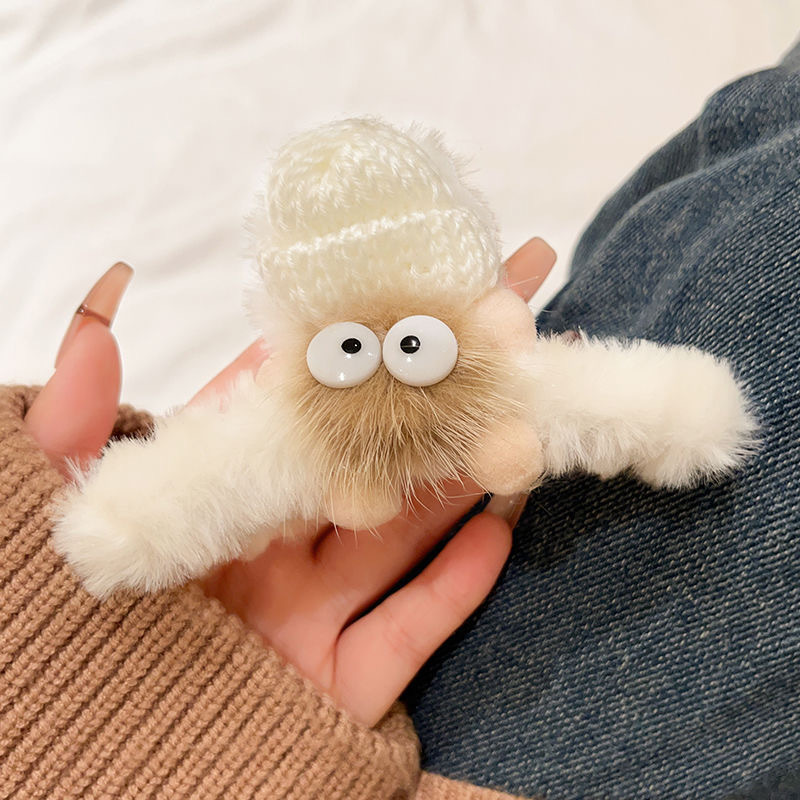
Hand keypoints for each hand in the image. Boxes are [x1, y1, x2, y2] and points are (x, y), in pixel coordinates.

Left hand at [24, 238, 556, 726]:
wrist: (96, 777)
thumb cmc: (68, 636)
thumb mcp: (73, 515)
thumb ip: (81, 422)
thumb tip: (102, 304)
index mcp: (218, 498)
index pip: (295, 400)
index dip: (349, 337)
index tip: (408, 279)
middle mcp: (275, 545)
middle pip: (370, 455)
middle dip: (433, 389)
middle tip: (502, 327)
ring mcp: (314, 613)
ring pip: (402, 533)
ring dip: (459, 478)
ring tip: (513, 413)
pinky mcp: (343, 684)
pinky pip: (409, 629)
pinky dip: (456, 585)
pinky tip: (500, 528)